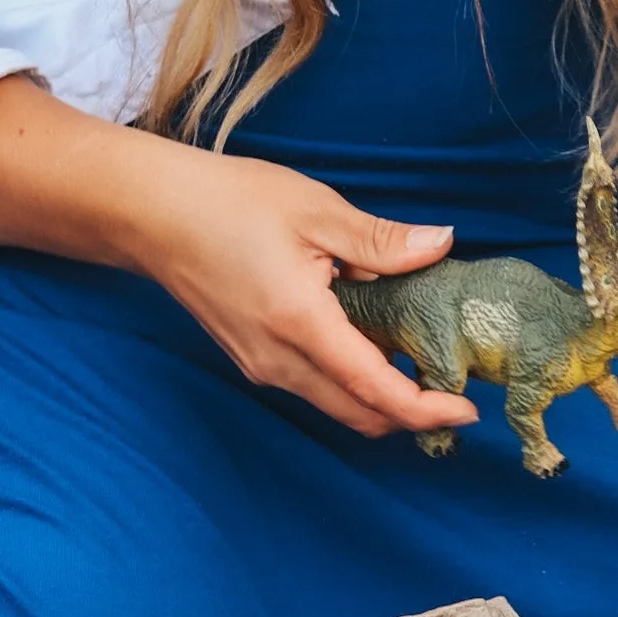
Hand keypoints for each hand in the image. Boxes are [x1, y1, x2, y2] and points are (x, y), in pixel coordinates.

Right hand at [126, 156, 480, 438]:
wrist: (149, 214)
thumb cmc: (226, 202)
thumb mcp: (315, 210)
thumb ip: (381, 241)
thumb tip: (441, 244)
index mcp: (299, 324)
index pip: (374, 390)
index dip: (426, 408)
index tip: (468, 409)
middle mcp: (278, 360)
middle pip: (360, 415)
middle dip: (412, 413)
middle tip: (455, 385)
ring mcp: (262, 366)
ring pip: (337, 407)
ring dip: (382, 400)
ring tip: (422, 365)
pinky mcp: (254, 360)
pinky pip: (315, 388)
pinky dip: (352, 383)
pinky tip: (374, 346)